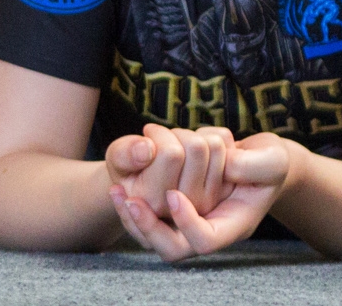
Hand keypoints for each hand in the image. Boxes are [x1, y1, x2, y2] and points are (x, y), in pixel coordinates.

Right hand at [105, 123, 233, 219]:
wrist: (145, 177)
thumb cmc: (129, 165)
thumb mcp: (117, 157)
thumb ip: (125, 154)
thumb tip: (147, 150)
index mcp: (154, 204)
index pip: (172, 153)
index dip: (159, 134)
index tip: (147, 133)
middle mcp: (184, 208)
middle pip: (197, 147)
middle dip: (178, 132)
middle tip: (161, 139)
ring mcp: (205, 200)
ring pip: (214, 144)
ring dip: (194, 135)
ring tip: (174, 145)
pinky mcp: (222, 188)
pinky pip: (225, 145)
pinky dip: (209, 135)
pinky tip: (190, 147)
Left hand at [111, 132, 297, 262]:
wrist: (261, 159)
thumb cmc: (272, 162)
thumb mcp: (273, 159)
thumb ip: (252, 164)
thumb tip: (225, 165)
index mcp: (234, 225)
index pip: (206, 241)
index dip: (187, 222)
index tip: (174, 194)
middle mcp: (209, 228)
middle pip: (173, 249)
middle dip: (149, 228)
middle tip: (131, 202)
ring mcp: (191, 219)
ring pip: (155, 237)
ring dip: (134, 218)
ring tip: (118, 192)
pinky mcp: (178, 206)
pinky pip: (150, 217)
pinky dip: (133, 203)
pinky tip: (119, 183)